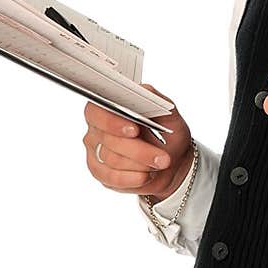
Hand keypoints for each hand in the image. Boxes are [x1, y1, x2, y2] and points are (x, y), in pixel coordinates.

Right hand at [83, 83, 193, 197]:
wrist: (172, 161)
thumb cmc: (167, 134)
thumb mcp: (168, 114)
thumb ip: (155, 98)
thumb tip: (143, 90)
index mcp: (108, 106)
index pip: (97, 111)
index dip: (113, 122)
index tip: (134, 130)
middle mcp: (97, 128)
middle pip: (109, 140)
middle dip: (139, 150)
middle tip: (163, 157)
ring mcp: (96, 151)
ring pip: (113, 160)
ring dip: (141, 164)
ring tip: (160, 164)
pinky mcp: (100, 172)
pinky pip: (111, 177)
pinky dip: (132, 178)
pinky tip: (146, 176)